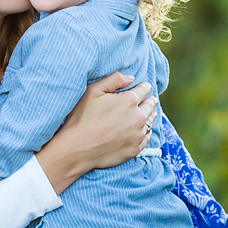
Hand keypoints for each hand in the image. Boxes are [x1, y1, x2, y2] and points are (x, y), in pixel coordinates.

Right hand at [36, 72, 157, 193]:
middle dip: (149, 100)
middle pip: (150, 105)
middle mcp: (138, 117)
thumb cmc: (81, 118)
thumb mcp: (93, 91)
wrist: (77, 149)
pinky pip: (147, 138)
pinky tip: (143, 130)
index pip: (144, 89)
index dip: (144, 87)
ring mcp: (137, 135)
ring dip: (150, 116)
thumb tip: (131, 78)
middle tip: (150, 100)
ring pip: (150, 122)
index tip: (144, 87)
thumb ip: (113, 80)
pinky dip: (146, 132)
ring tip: (150, 113)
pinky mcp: (135, 149)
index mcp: (129, 100)